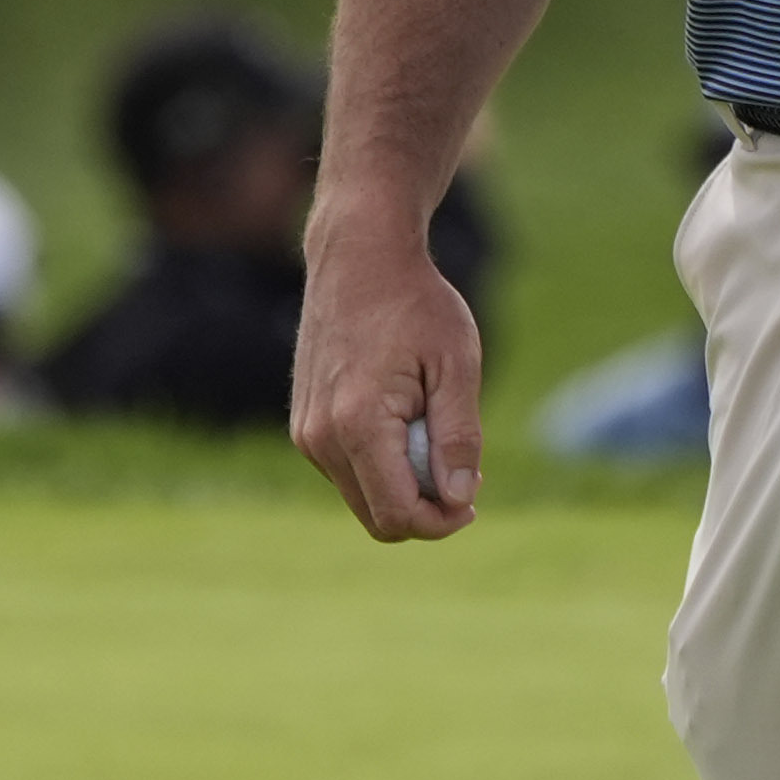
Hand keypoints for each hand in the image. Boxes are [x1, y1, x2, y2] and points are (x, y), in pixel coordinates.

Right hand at [291, 217, 483, 540]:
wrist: (359, 256)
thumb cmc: (416, 303)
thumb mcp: (456, 364)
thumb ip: (458, 436)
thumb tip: (459, 500)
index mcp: (357, 425)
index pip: (397, 515)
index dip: (441, 522)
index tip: (475, 499)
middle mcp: (320, 437)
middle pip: (377, 517)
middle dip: (425, 507)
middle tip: (463, 470)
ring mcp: (306, 433)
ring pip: (362, 496)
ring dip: (404, 482)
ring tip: (433, 426)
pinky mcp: (305, 425)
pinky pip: (348, 471)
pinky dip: (382, 463)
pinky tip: (405, 417)